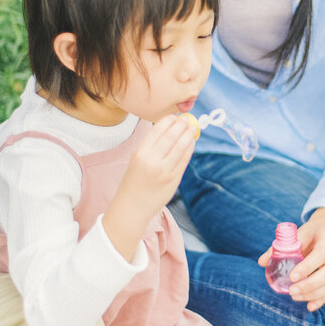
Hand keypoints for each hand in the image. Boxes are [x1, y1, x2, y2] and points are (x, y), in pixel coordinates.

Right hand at [103, 115, 196, 258]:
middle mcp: (152, 160)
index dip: (168, 121)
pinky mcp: (174, 180)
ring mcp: (165, 171)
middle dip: (181, 125)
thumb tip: (169, 130)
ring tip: (192, 127)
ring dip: (188, 134)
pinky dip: (189, 148)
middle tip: (187, 119)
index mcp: (140, 153)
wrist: (132, 208)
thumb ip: (151, 147)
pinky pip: (184, 160)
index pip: (157, 130)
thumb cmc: (133, 182)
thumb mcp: (136, 160)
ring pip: (181, 147)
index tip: (174, 117)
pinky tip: (191, 142)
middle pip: (171, 136)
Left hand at [258, 208, 324, 311]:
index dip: (307, 267)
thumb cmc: (312, 233)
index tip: (291, 277)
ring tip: (296, 297)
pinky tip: (310, 305)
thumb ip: (280, 247)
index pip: (321, 253)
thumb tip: (262, 262)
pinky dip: (322, 299)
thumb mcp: (298, 234)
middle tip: (291, 292)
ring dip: (314, 294)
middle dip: (310, 285)